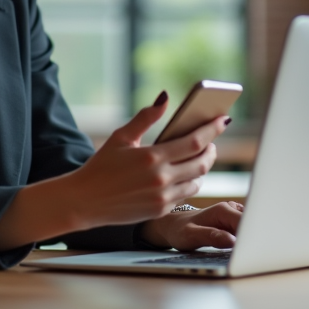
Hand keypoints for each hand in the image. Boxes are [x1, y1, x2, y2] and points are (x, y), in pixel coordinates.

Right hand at [63, 95, 227, 229]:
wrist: (85, 201)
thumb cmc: (101, 166)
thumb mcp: (121, 137)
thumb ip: (146, 117)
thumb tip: (165, 97)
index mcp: (152, 157)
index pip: (194, 142)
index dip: (212, 130)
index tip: (223, 120)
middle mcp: (161, 179)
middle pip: (201, 162)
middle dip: (211, 150)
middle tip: (211, 141)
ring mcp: (162, 198)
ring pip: (197, 181)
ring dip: (202, 167)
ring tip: (200, 157)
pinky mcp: (160, 211)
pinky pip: (184, 195)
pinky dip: (190, 183)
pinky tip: (186, 175)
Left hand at [139, 201, 244, 250]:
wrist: (173, 225)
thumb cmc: (180, 230)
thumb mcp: (191, 235)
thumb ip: (211, 236)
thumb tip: (232, 241)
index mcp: (223, 210)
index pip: (247, 222)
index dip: (252, 236)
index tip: (254, 251)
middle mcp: (231, 209)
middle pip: (253, 224)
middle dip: (256, 238)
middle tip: (254, 256)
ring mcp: (234, 215)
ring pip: (252, 228)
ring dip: (253, 240)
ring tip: (250, 255)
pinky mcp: (234, 223)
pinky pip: (246, 231)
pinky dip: (248, 241)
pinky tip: (244, 251)